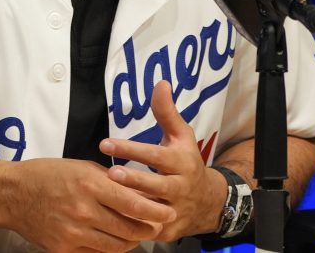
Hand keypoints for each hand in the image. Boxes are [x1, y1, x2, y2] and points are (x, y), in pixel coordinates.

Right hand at [2, 157, 171, 251]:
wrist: (12, 194)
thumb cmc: (48, 174)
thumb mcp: (82, 167)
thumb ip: (111, 181)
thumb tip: (140, 194)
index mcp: (90, 184)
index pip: (134, 204)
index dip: (156, 211)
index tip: (169, 212)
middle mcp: (83, 210)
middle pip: (130, 229)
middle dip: (148, 229)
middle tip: (156, 225)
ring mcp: (73, 233)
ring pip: (117, 246)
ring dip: (131, 240)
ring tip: (136, 233)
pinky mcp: (64, 249)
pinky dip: (108, 247)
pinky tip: (111, 238)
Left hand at [99, 81, 226, 240]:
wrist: (208, 202)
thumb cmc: (186, 162)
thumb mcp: (181, 136)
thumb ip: (167, 112)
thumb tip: (160, 83)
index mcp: (181, 163)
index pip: (155, 156)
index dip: (131, 150)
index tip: (106, 144)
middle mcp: (179, 188)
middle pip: (156, 186)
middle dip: (133, 181)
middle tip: (109, 173)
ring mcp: (174, 211)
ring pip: (151, 212)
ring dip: (130, 205)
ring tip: (107, 196)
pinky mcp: (166, 230)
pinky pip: (146, 230)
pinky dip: (130, 226)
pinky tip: (109, 220)